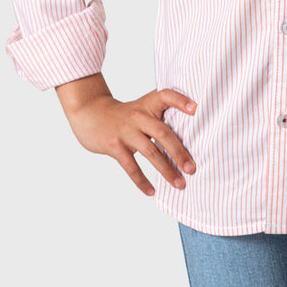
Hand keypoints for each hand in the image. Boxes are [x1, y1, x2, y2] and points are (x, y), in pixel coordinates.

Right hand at [63, 87, 197, 196]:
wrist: (90, 113)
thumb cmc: (124, 115)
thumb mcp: (141, 107)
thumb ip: (160, 116)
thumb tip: (189, 135)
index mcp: (147, 104)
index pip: (166, 95)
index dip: (181, 100)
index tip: (196, 109)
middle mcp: (138, 116)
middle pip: (163, 132)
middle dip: (179, 152)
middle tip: (192, 168)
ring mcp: (125, 131)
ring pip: (150, 152)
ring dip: (166, 170)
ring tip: (179, 184)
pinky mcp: (114, 146)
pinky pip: (130, 166)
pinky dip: (142, 180)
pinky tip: (152, 191)